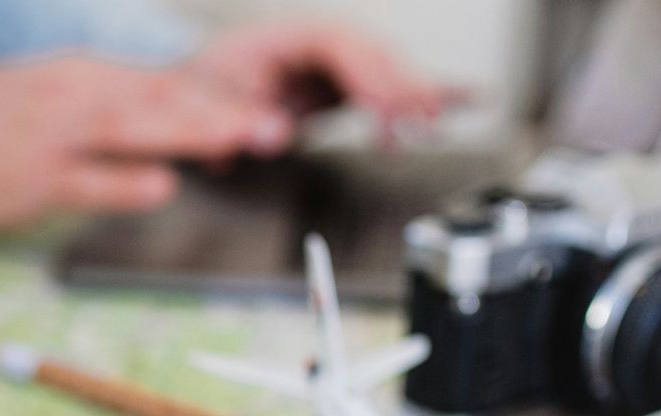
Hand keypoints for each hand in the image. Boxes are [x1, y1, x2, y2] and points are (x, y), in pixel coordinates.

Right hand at [0, 56, 293, 230]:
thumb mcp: (49, 99)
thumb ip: (110, 113)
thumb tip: (175, 135)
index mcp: (81, 74)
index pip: (163, 83)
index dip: (219, 97)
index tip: (269, 109)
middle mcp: (71, 95)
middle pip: (159, 99)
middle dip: (221, 111)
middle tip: (274, 126)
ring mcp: (49, 136)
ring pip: (130, 128)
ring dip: (188, 134)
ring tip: (238, 141)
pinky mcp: (27, 178)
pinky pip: (85, 179)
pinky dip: (126, 181)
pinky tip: (162, 185)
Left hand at [182, 22, 449, 139]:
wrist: (191, 83)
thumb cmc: (199, 85)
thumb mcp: (203, 104)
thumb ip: (236, 119)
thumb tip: (276, 135)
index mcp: (285, 37)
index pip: (340, 44)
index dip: (367, 74)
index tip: (384, 108)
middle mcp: (315, 42)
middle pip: (373, 52)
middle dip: (401, 85)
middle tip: (421, 122)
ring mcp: (331, 61)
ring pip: (387, 68)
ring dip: (416, 94)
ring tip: (438, 123)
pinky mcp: (340, 83)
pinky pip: (385, 85)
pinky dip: (422, 93)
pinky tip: (470, 99)